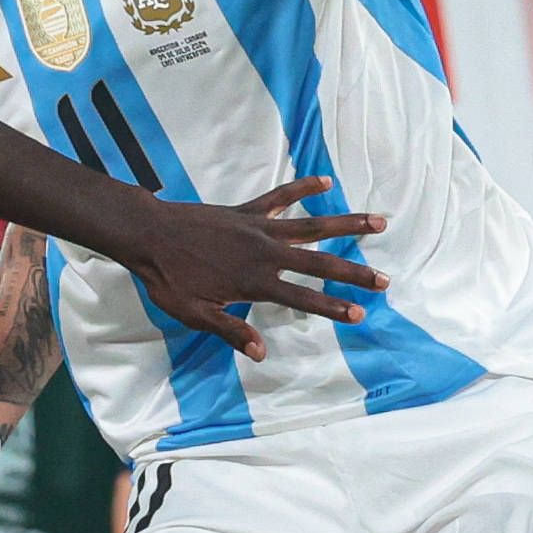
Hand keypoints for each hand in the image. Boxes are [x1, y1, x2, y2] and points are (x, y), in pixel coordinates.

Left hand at [116, 179, 385, 360]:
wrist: (148, 234)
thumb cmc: (168, 279)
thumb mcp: (194, 314)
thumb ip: (230, 330)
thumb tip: (260, 352)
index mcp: (254, 281)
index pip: (303, 298)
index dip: (332, 308)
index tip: (360, 314)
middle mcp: (264, 252)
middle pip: (319, 262)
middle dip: (354, 272)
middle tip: (384, 280)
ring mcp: (259, 227)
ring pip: (312, 224)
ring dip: (347, 224)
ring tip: (379, 222)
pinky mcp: (248, 211)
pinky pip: (282, 196)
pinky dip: (304, 187)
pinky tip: (326, 181)